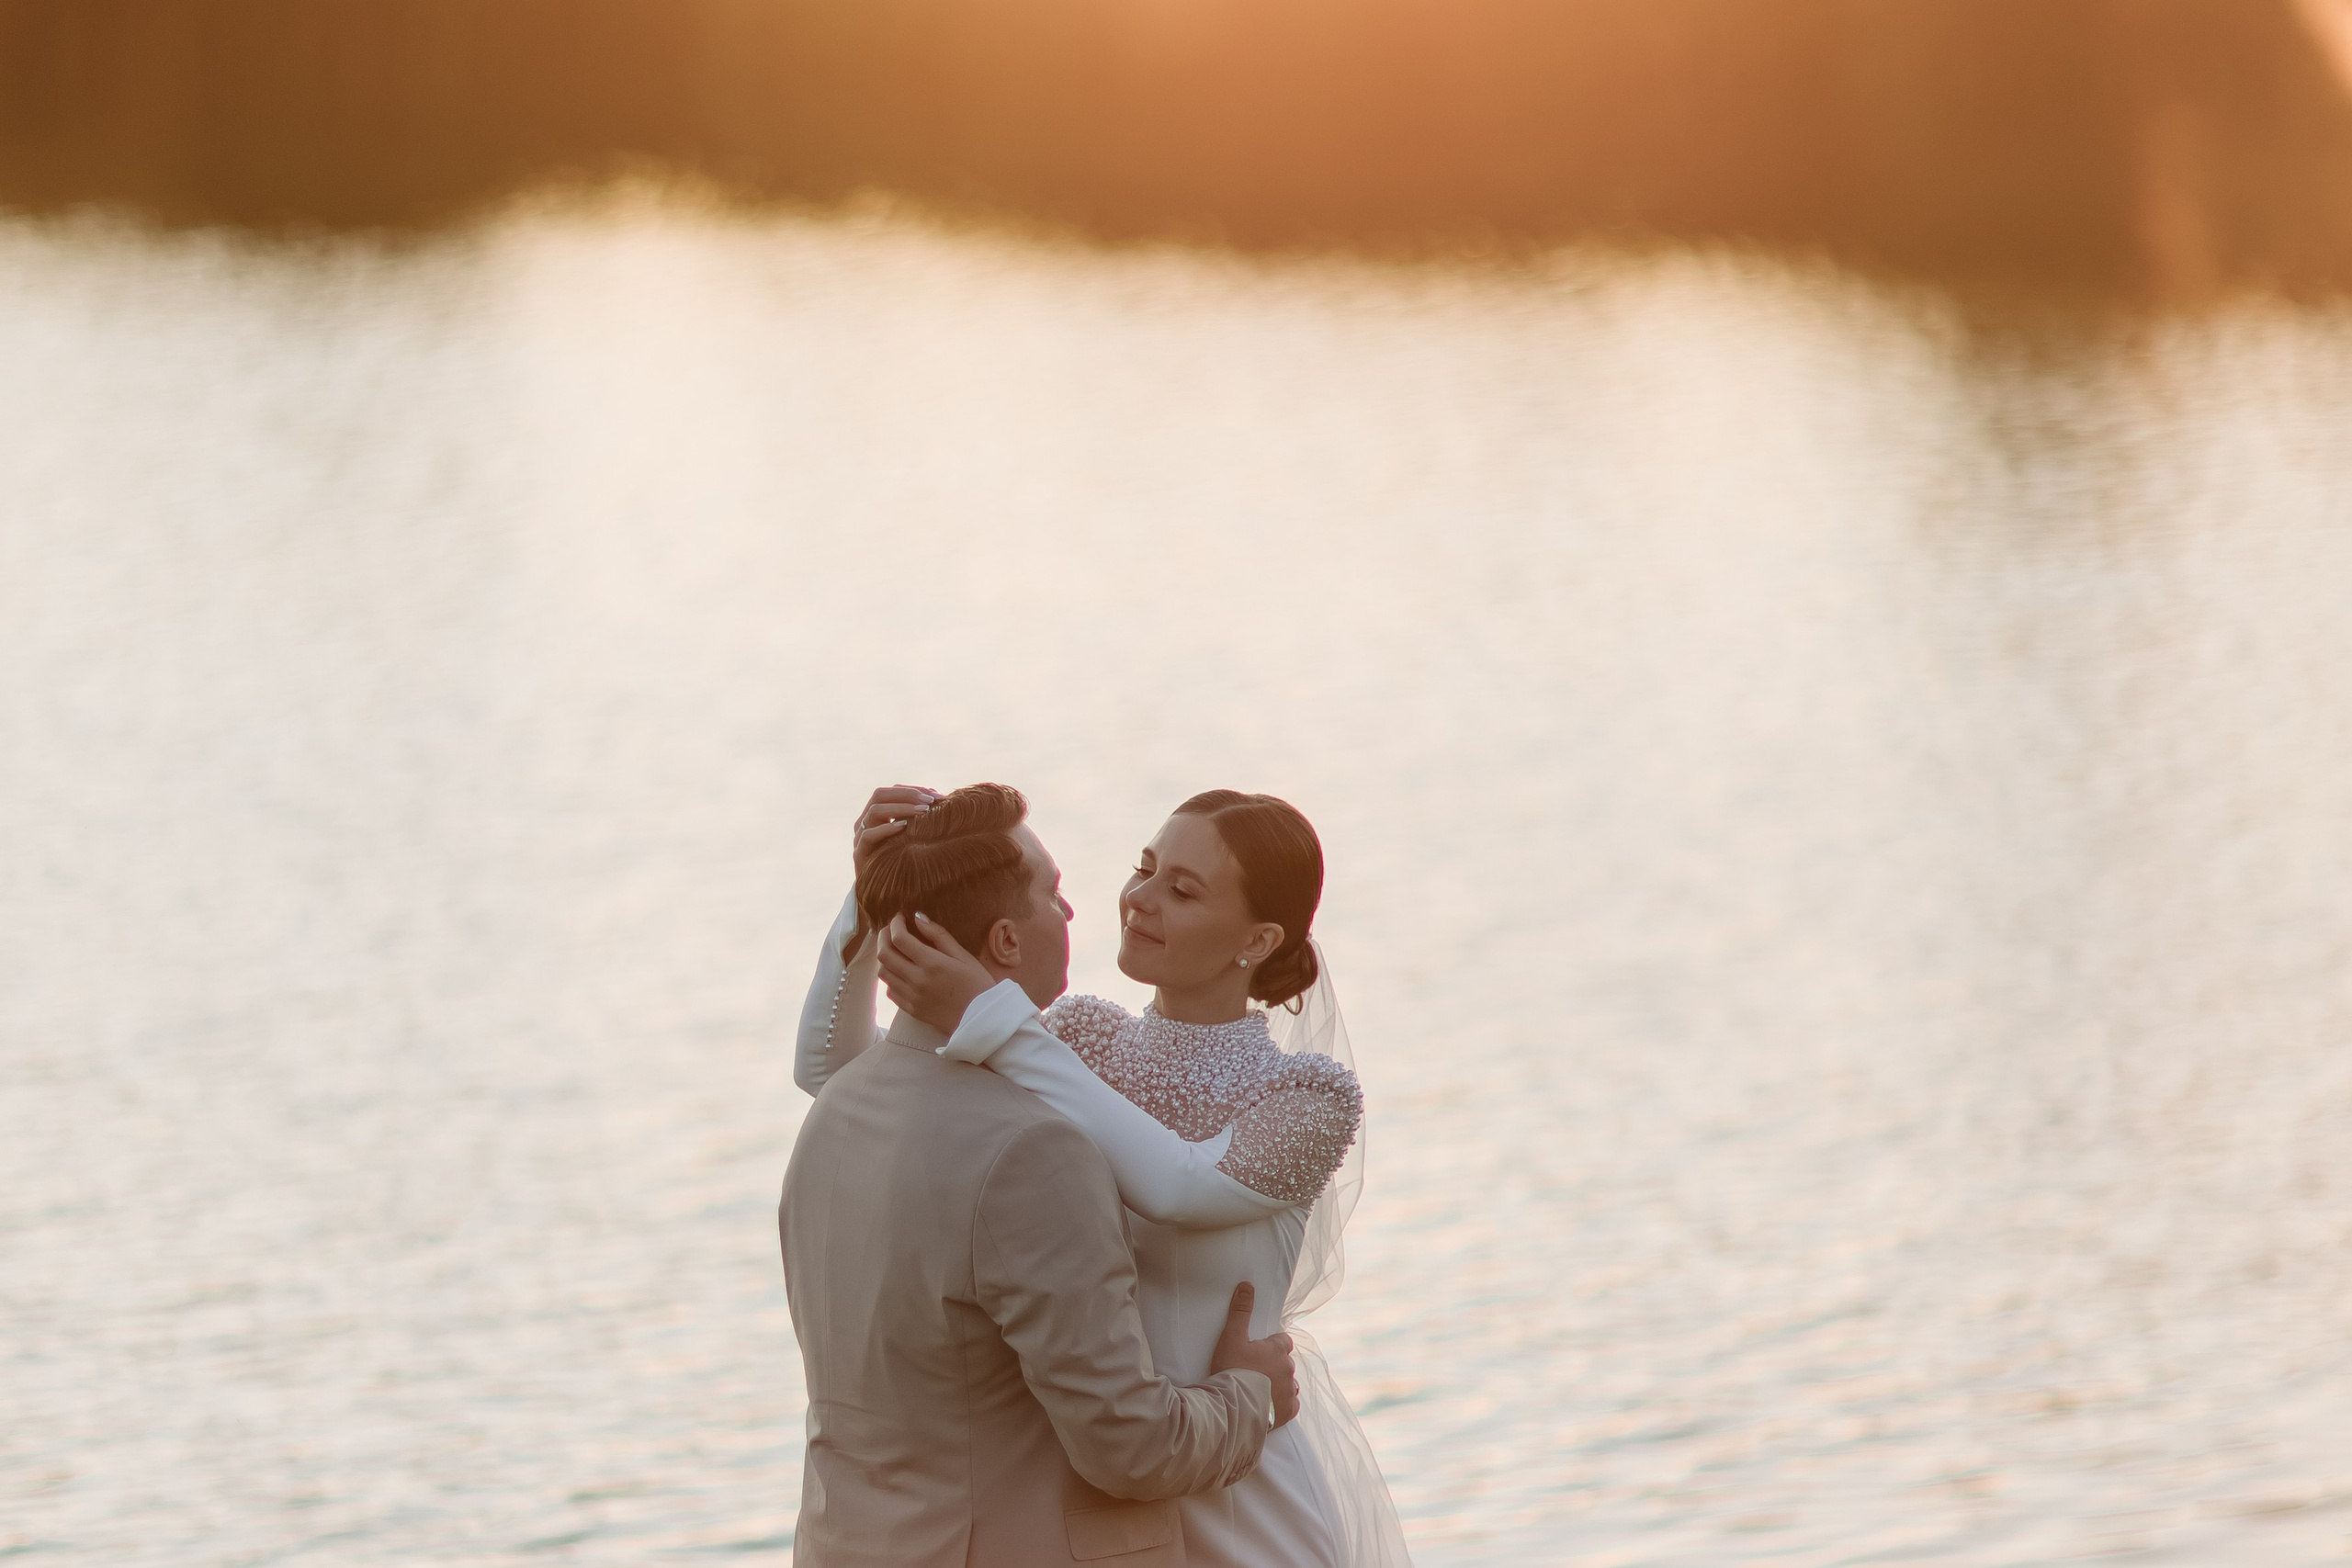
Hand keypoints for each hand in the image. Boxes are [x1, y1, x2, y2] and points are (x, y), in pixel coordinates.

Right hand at [852, 785, 939, 876]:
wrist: (885, 896)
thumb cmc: (903, 863)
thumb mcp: (912, 837)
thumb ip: (919, 818)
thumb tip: (941, 797)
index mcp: (877, 815)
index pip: (892, 791)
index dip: (914, 790)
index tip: (937, 795)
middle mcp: (865, 822)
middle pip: (880, 795)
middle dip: (907, 795)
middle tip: (930, 801)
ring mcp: (860, 837)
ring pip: (875, 811)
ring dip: (901, 808)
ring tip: (923, 811)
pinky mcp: (859, 854)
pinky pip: (869, 835)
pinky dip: (886, 828)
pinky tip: (904, 827)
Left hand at [878, 912, 996, 1035]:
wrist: (983, 1019)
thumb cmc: (978, 985)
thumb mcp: (964, 955)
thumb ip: (939, 935)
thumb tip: (918, 917)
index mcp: (932, 963)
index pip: (899, 939)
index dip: (895, 924)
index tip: (900, 917)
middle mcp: (917, 980)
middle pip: (885, 954)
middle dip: (883, 937)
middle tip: (891, 929)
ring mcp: (912, 997)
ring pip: (883, 973)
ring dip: (884, 957)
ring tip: (894, 949)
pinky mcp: (911, 1010)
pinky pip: (890, 991)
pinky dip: (890, 977)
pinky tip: (900, 971)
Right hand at [1206, 1282, 1298, 1427]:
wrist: (1232, 1408)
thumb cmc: (1231, 1370)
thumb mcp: (1231, 1337)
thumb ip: (1241, 1311)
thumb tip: (1247, 1285)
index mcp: (1278, 1350)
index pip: (1283, 1341)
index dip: (1271, 1345)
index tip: (1258, 1351)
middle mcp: (1289, 1369)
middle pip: (1285, 1362)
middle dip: (1274, 1365)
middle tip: (1254, 1371)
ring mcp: (1290, 1391)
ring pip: (1289, 1383)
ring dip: (1279, 1384)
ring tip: (1259, 1389)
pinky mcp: (1289, 1411)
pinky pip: (1291, 1404)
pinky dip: (1282, 1404)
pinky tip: (1269, 1404)